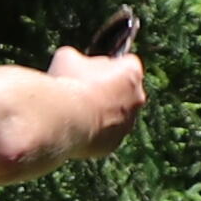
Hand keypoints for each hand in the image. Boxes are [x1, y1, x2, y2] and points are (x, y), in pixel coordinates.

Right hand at [44, 42, 146, 157]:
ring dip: (100, 113)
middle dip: (108, 91)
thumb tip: (75, 63)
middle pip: (125, 91)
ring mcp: (128, 123)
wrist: (63, 119)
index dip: (109, 66)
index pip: (127, 63)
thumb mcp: (67, 57)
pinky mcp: (115, 143)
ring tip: (74, 112)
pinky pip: (105, 136)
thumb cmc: (69, 83)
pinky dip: (93, 132)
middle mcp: (138, 98)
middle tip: (82, 91)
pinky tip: (74, 127)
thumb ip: (79, 59)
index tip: (92, 70)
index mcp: (132, 73)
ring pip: (115, 116)